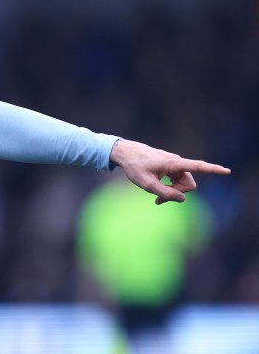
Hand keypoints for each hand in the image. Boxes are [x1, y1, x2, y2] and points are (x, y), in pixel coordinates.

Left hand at [110, 139, 230, 204]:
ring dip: (172, 192)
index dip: (213, 170)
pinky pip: (177, 181)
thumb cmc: (134, 167)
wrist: (125, 153)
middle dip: (177, 193)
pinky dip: (170, 188)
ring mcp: (174, 164)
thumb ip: (164, 193)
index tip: (227, 171)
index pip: (197, 166)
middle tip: (159, 200)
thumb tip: (183, 199)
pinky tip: (158, 193)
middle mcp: (177, 162)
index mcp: (173, 163)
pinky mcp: (171, 167)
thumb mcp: (146, 184)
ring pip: (183, 184)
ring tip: (157, 198)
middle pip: (188, 184)